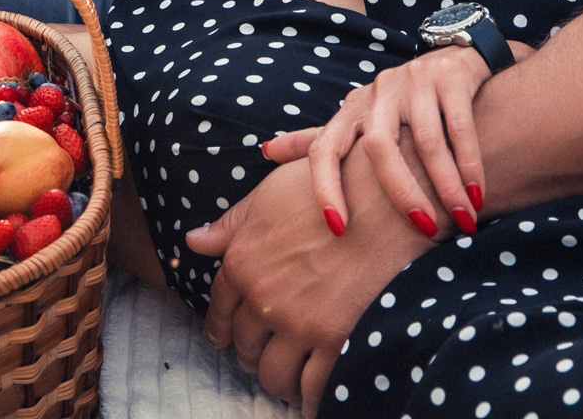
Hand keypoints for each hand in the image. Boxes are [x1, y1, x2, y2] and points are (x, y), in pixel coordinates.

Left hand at [186, 154, 430, 414]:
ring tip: (285, 377)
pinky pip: (311, 388)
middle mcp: (263, 296)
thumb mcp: (271, 194)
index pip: (220, 307)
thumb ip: (232, 224)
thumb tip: (193, 241)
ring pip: (272, 374)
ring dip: (276, 378)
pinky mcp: (334, 341)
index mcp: (242, 260)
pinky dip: (307, 400)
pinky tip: (310, 401)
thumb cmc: (331, 186)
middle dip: (250, 352)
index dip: (220, 327)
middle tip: (261, 355)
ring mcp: (298, 322)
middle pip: (244, 344)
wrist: (390, 199)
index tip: (222, 338)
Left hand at [260, 42, 532, 238]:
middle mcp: (376, 93)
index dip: (324, 188)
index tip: (337, 228)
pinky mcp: (449, 75)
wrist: (457, 59)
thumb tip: (264, 152)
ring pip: (425, 141)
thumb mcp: (360, 120)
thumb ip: (319, 140)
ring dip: (446, 184)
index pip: (324, 150)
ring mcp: (412, 81)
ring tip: (463, 221)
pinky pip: (458, 126)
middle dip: (401, 192)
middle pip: (378, 148)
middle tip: (423, 230)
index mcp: (350, 110)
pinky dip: (469, 162)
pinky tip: (479, 192)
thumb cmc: (402, 107)